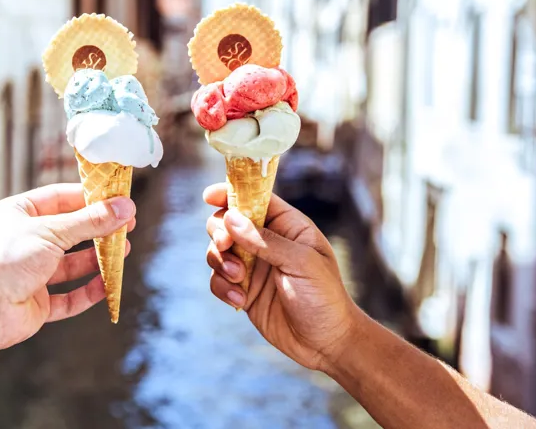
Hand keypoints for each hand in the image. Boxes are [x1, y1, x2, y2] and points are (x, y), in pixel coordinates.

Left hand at [0, 184, 135, 352]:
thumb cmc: (4, 260)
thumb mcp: (53, 232)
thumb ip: (91, 222)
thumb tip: (124, 208)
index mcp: (18, 215)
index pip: (59, 199)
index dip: (89, 198)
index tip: (117, 198)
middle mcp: (23, 242)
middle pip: (69, 232)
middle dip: (98, 230)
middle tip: (127, 225)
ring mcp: (29, 274)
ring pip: (71, 265)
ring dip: (97, 259)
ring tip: (123, 251)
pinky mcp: (35, 303)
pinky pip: (67, 297)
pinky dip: (87, 291)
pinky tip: (107, 284)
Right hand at [204, 184, 357, 373]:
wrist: (326, 343)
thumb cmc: (324, 297)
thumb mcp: (301, 263)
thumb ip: (265, 240)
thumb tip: (231, 219)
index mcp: (286, 225)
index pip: (254, 198)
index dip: (230, 192)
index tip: (209, 196)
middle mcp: (266, 241)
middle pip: (227, 221)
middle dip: (219, 231)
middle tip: (225, 245)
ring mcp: (253, 266)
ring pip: (217, 250)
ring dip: (220, 262)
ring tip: (240, 279)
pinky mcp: (243, 290)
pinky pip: (218, 280)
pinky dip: (223, 287)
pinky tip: (240, 301)